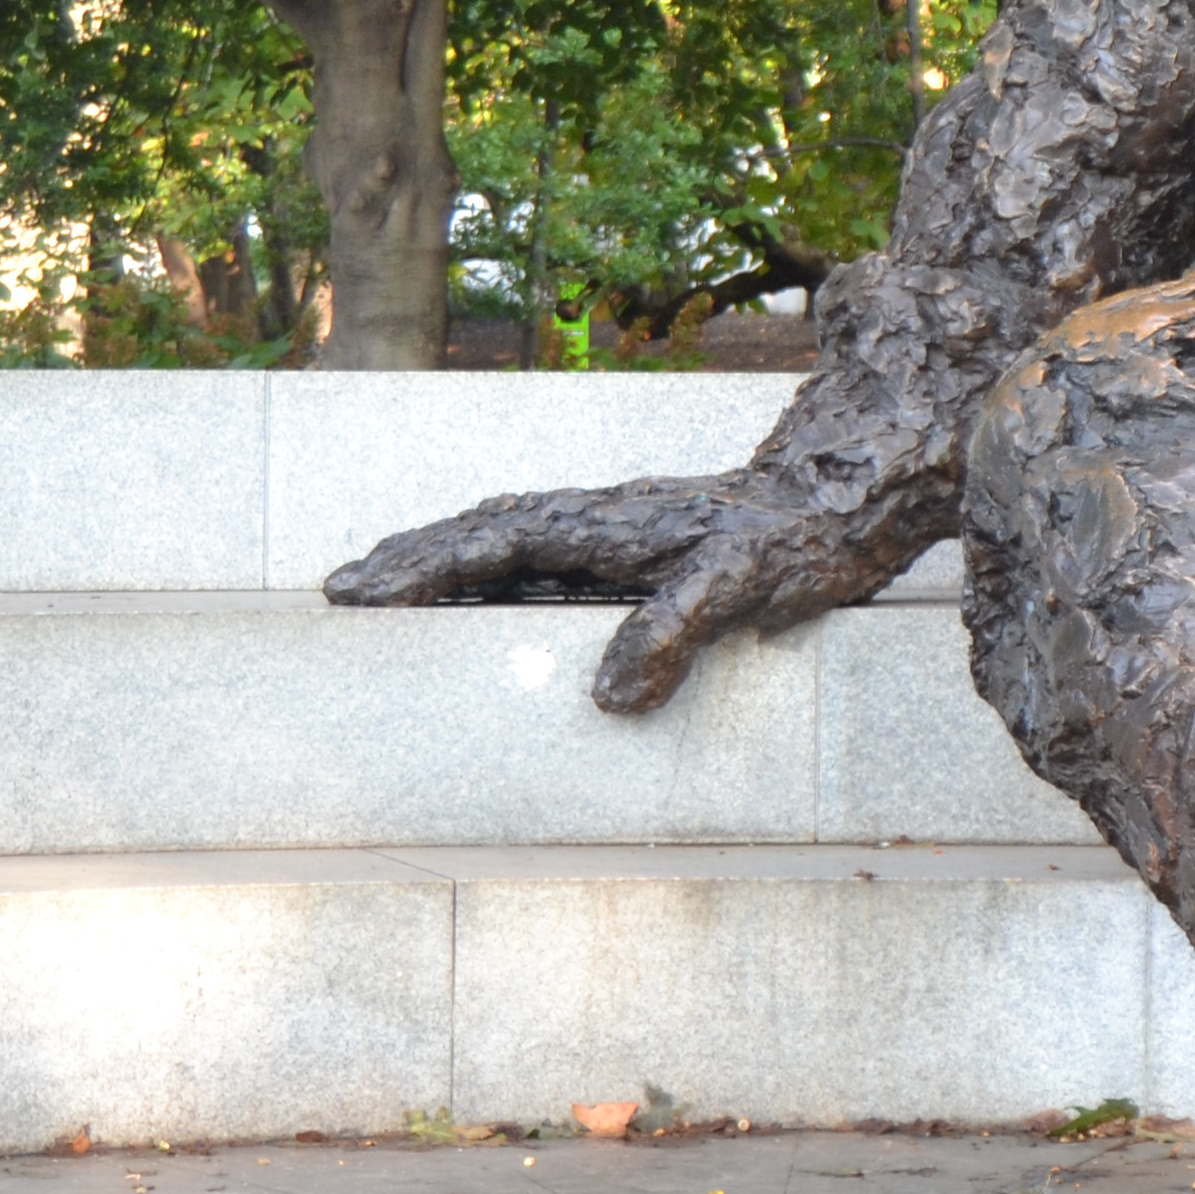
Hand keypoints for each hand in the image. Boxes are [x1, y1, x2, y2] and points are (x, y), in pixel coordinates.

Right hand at [321, 472, 916, 713]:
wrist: (854, 496)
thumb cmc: (798, 541)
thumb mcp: (741, 586)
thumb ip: (675, 631)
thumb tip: (607, 697)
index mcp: (610, 522)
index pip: (498, 538)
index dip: (428, 565)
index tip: (364, 591)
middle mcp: (601, 519)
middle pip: (485, 529)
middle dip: (411, 557)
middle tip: (340, 589)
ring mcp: (616, 533)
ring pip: (507, 539)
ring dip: (442, 560)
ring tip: (379, 589)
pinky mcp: (637, 552)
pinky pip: (543, 560)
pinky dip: (492, 572)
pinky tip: (477, 596)